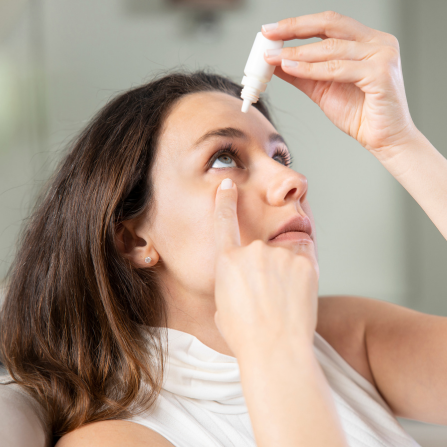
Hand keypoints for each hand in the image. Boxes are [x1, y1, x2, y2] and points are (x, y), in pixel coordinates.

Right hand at [213, 178, 319, 359]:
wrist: (275, 350)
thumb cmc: (245, 336)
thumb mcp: (224, 308)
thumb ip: (231, 284)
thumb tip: (242, 281)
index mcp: (227, 262)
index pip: (224, 221)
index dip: (225, 201)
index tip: (228, 185)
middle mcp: (252, 251)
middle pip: (261, 249)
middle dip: (266, 268)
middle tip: (270, 297)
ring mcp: (279, 255)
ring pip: (285, 254)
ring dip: (286, 270)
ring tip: (285, 301)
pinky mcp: (305, 262)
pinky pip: (304, 258)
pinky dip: (303, 272)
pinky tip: (299, 295)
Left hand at [262, 11, 418, 159]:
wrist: (384, 139)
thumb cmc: (360, 114)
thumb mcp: (322, 88)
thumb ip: (302, 73)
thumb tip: (276, 62)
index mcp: (366, 41)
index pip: (328, 23)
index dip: (298, 24)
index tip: (271, 30)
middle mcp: (377, 43)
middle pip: (330, 24)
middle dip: (295, 28)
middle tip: (269, 33)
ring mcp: (382, 56)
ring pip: (331, 49)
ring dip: (298, 53)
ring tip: (274, 57)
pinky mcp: (381, 74)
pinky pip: (338, 69)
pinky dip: (311, 69)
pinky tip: (291, 68)